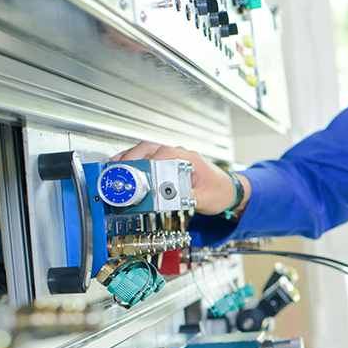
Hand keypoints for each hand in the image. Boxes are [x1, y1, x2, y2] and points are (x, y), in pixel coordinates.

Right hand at [111, 142, 249, 215]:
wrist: (230, 191)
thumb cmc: (220, 191)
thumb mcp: (204, 199)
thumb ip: (185, 198)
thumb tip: (167, 198)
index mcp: (188, 158)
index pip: (161, 154)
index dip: (144, 162)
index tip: (132, 171)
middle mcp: (180, 154)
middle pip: (149, 149)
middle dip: (131, 157)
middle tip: (118, 169)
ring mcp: (175, 158)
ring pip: (148, 151)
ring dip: (132, 158)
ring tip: (117, 168)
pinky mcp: (171, 164)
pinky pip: (151, 158)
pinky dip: (138, 162)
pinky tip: (128, 168)